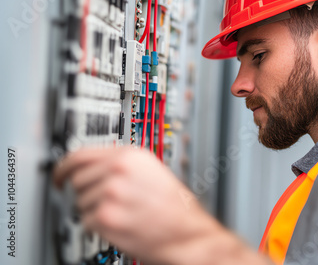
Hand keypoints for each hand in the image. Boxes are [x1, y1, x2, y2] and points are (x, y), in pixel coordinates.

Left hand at [53, 147, 212, 263]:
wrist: (187, 233)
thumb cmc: (175, 206)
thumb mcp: (151, 171)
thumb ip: (121, 163)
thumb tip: (89, 166)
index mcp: (130, 155)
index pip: (81, 154)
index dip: (65, 166)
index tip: (59, 174)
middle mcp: (119, 171)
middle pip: (76, 179)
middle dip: (85, 192)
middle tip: (102, 201)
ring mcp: (111, 194)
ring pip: (79, 201)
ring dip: (94, 210)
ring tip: (122, 213)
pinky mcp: (106, 218)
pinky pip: (86, 221)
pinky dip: (99, 227)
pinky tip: (121, 224)